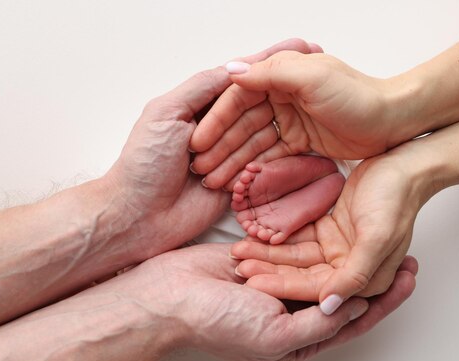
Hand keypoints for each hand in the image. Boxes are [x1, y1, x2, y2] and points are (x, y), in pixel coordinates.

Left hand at [101, 39, 323, 260]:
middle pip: (257, 103)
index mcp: (198, 105)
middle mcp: (216, 126)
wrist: (139, 217)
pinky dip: (278, 154)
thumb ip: (200, 87)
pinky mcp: (237, 181)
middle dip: (287, 87)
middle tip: (319, 67)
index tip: (299, 47)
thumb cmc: (143, 164)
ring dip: (282, 120)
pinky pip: (263, 165)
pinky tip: (307, 138)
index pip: (240, 78)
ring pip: (263, 132)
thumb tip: (236, 67)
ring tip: (318, 102)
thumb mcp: (166, 113)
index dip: (268, 62)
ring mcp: (229, 154)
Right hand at [119, 243, 416, 360]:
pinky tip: (337, 226)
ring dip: (351, 254)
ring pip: (326, 268)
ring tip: (375, 234)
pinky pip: (298, 251)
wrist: (170, 295)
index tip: (408, 277)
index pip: (354, 319)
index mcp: (299, 337)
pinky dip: (318, 241)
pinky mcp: (265, 262)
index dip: (384, 301)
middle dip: (375, 275)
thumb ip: (319, 324)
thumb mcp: (276, 337)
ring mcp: (279, 285)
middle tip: (405, 252)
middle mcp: (293, 312)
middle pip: (346, 292)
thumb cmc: (215, 323)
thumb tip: (357, 308)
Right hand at [189, 52, 406, 188]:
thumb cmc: (357, 95)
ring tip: (213, 181)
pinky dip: (255, 168)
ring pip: (253, 142)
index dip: (216, 121)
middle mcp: (282, 97)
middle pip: (241, 123)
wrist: (392, 120)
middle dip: (219, 147)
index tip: (198, 143)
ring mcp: (291, 121)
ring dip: (232, 161)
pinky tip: (239, 182)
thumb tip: (230, 71)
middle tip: (200, 170)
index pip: (238, 99)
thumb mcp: (312, 78)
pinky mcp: (302, 142)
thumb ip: (270, 73)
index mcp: (281, 76)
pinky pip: (271, 156)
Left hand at [231, 147, 430, 312]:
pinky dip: (279, 237)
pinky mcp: (330, 231)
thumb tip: (330, 307)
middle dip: (270, 271)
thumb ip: (355, 275)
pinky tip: (256, 235)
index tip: (254, 282)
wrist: (404, 164)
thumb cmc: (396, 198)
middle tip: (239, 266)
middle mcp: (349, 269)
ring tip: (240, 250)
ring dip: (270, 254)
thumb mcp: (378, 238)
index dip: (283, 286)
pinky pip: (299, 237)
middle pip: (302, 275)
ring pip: (297, 257)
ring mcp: (338, 250)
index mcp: (366, 280)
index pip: (316, 289)